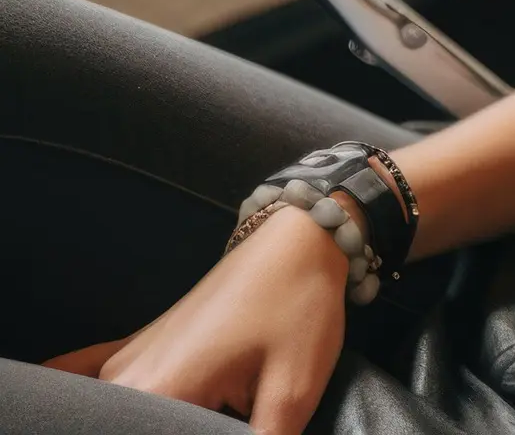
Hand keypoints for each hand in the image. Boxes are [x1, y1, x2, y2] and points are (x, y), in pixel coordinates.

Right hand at [46, 204, 348, 433]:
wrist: (300, 240)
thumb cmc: (298, 307)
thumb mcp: (293, 391)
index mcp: (157, 392)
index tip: (213, 429)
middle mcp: (125, 377)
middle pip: (120, 426)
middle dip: (158, 430)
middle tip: (210, 416)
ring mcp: (126, 358)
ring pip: (106, 415)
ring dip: (130, 422)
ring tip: (180, 415)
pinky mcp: (138, 345)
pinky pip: (85, 376)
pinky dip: (79, 396)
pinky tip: (72, 409)